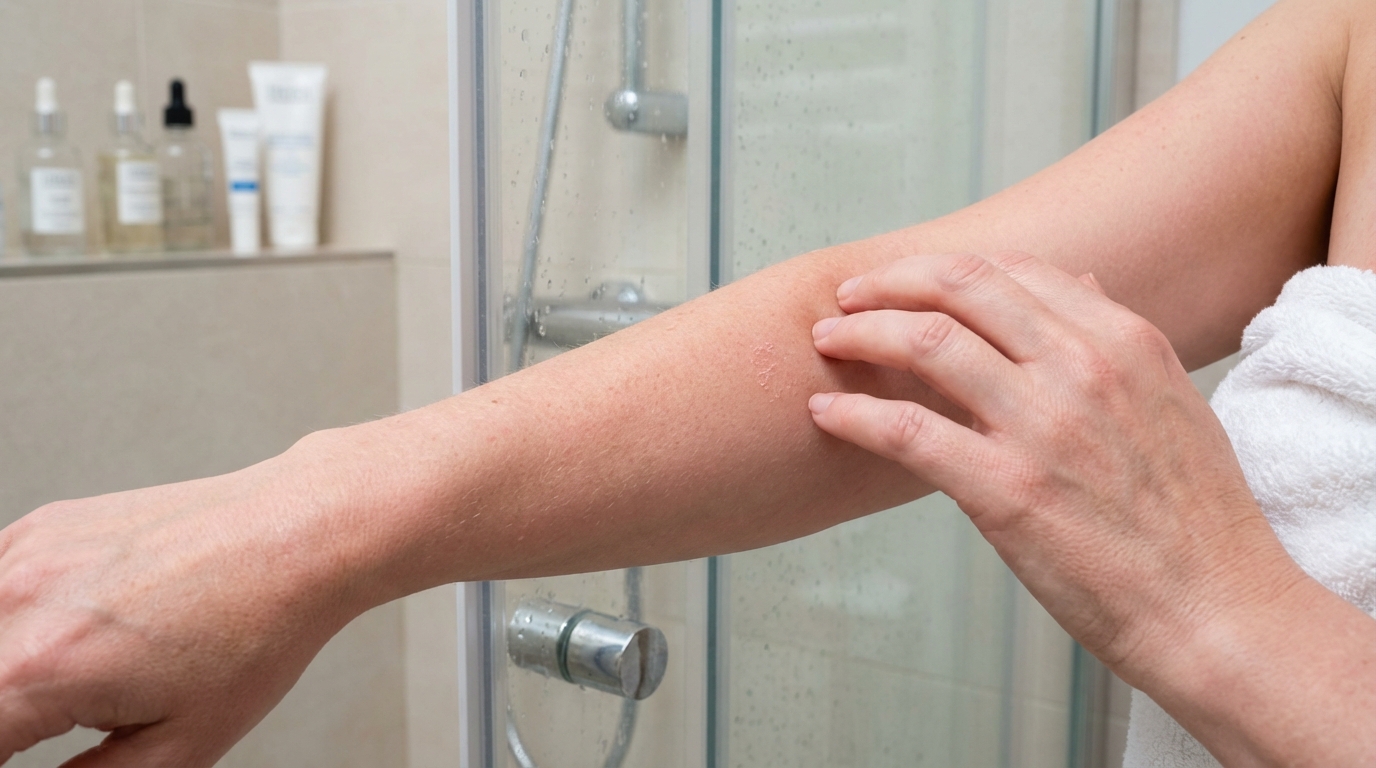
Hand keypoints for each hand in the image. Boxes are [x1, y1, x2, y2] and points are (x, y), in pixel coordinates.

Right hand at [0, 445, 366, 766]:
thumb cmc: (259, 627)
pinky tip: (61, 640)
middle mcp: (18, 600)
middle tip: (39, 733)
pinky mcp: (42, 527)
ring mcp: (25, 553)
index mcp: (39, 668)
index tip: (22, 757)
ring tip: (68, 685)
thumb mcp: (179, 747)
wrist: (298, 536)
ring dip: (6, 674)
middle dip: (4, 721)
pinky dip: (11, 623)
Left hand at [806, 252, 1301, 679]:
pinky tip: (826, 413)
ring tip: (826, 343)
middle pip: (960, 289)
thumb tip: (1079, 282)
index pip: (1012, 270)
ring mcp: (1042, 428)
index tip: (903, 282)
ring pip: (925, 344)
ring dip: (860, 336)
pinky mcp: (1006, 491)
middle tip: (847, 298)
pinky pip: (906, 431)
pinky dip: (854, 415)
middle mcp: (1082, 368)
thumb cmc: (1192, 519)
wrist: (1214, 611)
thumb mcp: (1172, 403)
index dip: (941, 269)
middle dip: (889, 283)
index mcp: (1123, 342)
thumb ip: (1117, 341)